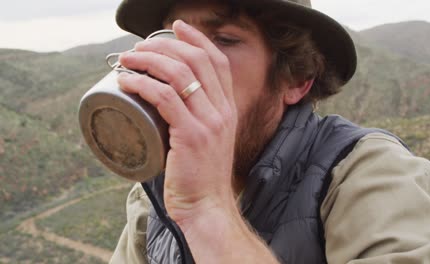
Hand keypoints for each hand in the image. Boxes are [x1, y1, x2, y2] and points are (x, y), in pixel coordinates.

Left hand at [117, 20, 238, 224]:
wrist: (208, 206)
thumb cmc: (201, 175)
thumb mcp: (209, 140)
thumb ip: (197, 119)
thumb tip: (166, 102)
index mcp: (228, 109)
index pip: (218, 61)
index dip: (197, 39)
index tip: (176, 27)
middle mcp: (222, 111)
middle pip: (196, 60)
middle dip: (165, 45)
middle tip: (139, 47)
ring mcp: (209, 123)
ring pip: (179, 74)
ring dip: (149, 60)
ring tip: (128, 60)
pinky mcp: (192, 136)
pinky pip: (165, 98)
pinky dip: (143, 85)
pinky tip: (127, 82)